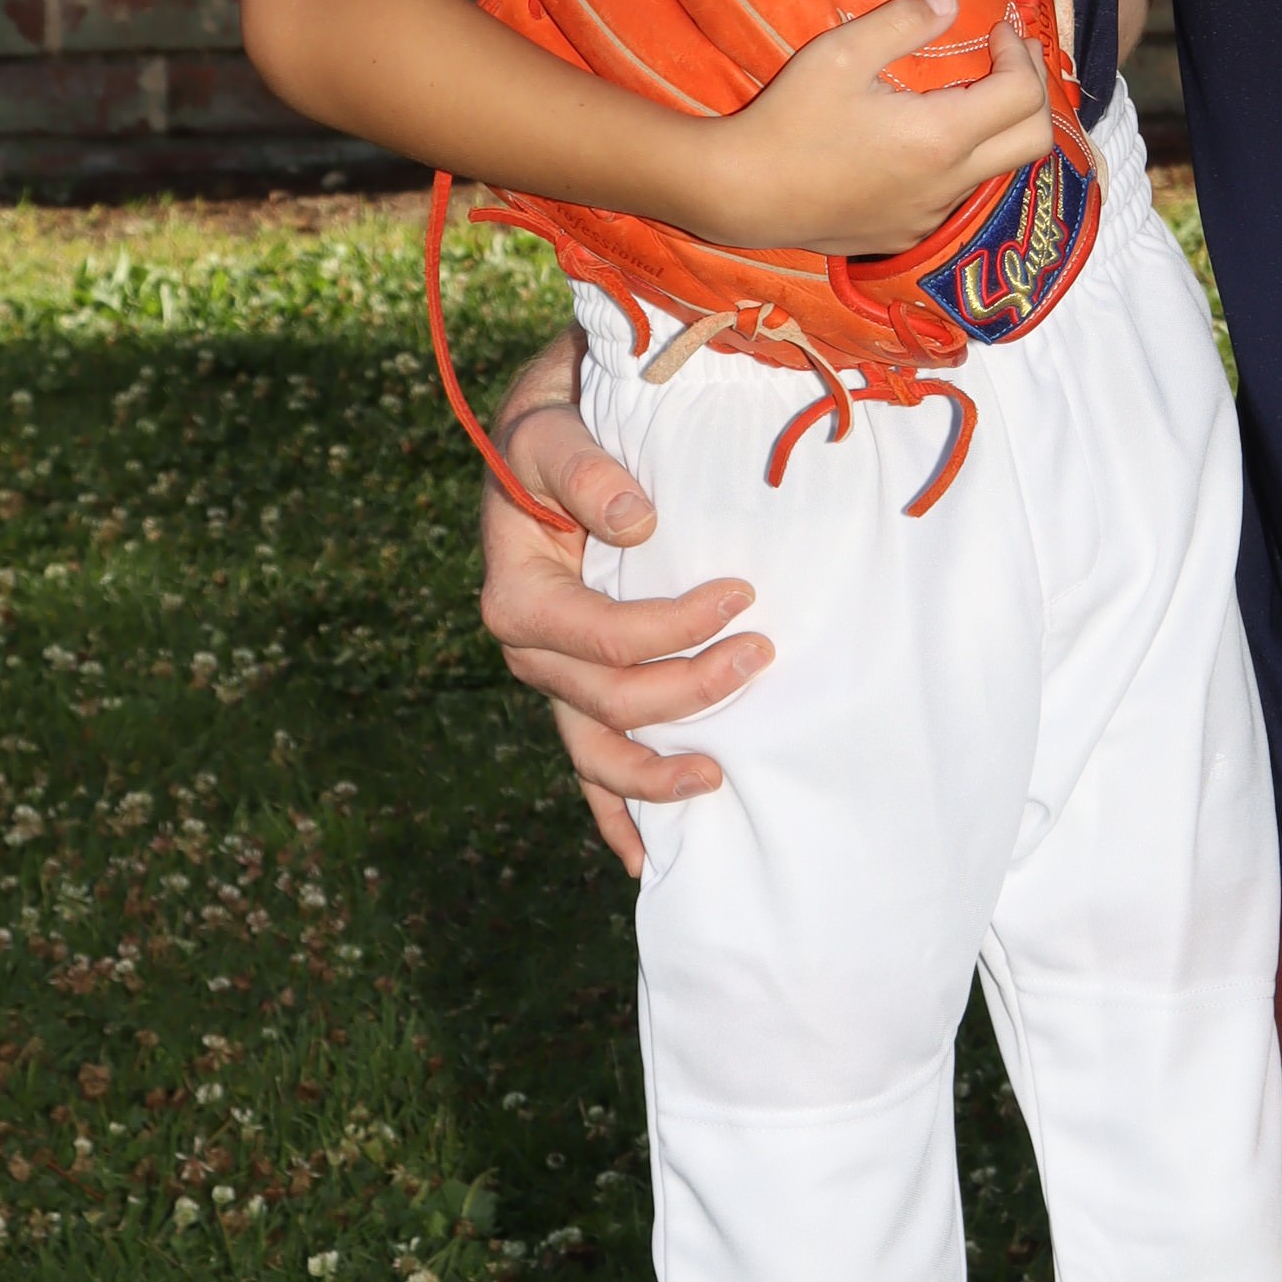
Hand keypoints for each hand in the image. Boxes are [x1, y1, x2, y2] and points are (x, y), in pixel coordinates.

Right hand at [477, 335, 772, 878]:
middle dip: (688, 694)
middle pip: (607, 703)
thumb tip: (636, 519)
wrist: (555, 426)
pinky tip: (645, 857)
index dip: (671, 630)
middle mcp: (530, 648)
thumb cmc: (559, 423)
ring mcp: (554, 675)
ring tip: (719, 781)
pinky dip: (616, 811)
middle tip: (763, 655)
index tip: (741, 595)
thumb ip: (585, 469)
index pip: (598, 638)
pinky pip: (591, 760)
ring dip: (656, 775)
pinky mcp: (580, 683)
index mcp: (517, 594)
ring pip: (596, 750)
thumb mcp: (555, 427)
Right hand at [686, 0, 1055, 258]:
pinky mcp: (908, 234)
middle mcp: (949, 184)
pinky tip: (929, 137)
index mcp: (941, 138)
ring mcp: (931, 216)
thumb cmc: (789, 119)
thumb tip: (952, 4)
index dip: (1019, 54)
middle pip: (1034, 141)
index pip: (1023, 95)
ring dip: (1000, 126)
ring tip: (972, 91)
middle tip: (1008, 56)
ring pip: (999, 170)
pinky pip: (960, 194)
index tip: (995, 29)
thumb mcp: (841, 52)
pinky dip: (966, 158)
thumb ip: (904, 22)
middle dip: (1033, 90)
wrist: (743, 194)